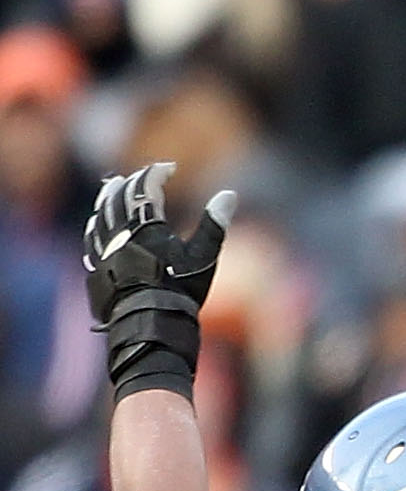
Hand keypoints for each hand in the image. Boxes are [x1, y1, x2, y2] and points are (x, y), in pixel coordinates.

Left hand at [82, 162, 235, 400]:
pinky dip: (97, 221)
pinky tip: (99, 221)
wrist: (151, 322)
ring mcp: (105, 248)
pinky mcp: (97, 265)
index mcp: (146, 225)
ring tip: (115, 188)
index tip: (169, 168)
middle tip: (142, 176)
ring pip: (101, 213)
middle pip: (119, 195)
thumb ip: (215, 223)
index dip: (156, 173)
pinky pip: (92, 235)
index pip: (146, 187)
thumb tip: (229, 194)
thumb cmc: (180, 289)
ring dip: (110, 197)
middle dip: (132, 182)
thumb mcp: (203, 256)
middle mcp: (121, 232)